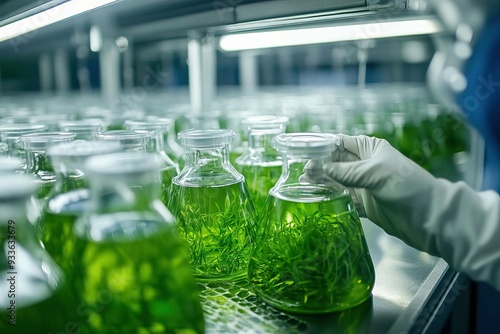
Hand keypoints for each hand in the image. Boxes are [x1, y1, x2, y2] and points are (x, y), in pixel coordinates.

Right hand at [319, 134, 499, 289]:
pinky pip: (342, 198)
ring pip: (336, 181)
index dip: (321, 146)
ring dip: (320, 182)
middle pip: (335, 163)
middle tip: (299, 172)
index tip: (302, 151)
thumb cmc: (406, 187)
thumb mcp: (375, 174)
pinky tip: (315, 198)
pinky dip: (329, 198)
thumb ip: (346, 172)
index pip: (340, 143)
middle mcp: (365, 165)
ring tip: (302, 184)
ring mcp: (364, 185)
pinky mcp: (364, 204)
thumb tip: (319, 168)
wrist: (429, 218)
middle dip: (317, 166)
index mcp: (370, 149)